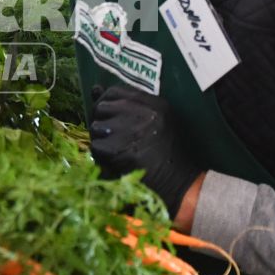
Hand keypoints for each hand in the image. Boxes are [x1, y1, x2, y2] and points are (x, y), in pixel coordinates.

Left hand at [86, 86, 200, 212]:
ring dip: (101, 141)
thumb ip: (126, 105)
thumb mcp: (156, 122)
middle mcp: (143, 113)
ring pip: (95, 127)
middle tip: (114, 139)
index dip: (105, 104)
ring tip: (118, 152)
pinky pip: (96, 147)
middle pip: (101, 108)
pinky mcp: (119, 150)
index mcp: (155, 104)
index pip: (114, 92)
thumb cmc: (167, 155)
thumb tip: (94, 89)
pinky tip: (116, 163)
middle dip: (102, 123)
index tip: (109, 117)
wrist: (180, 185)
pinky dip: (101, 157)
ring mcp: (131, 131)